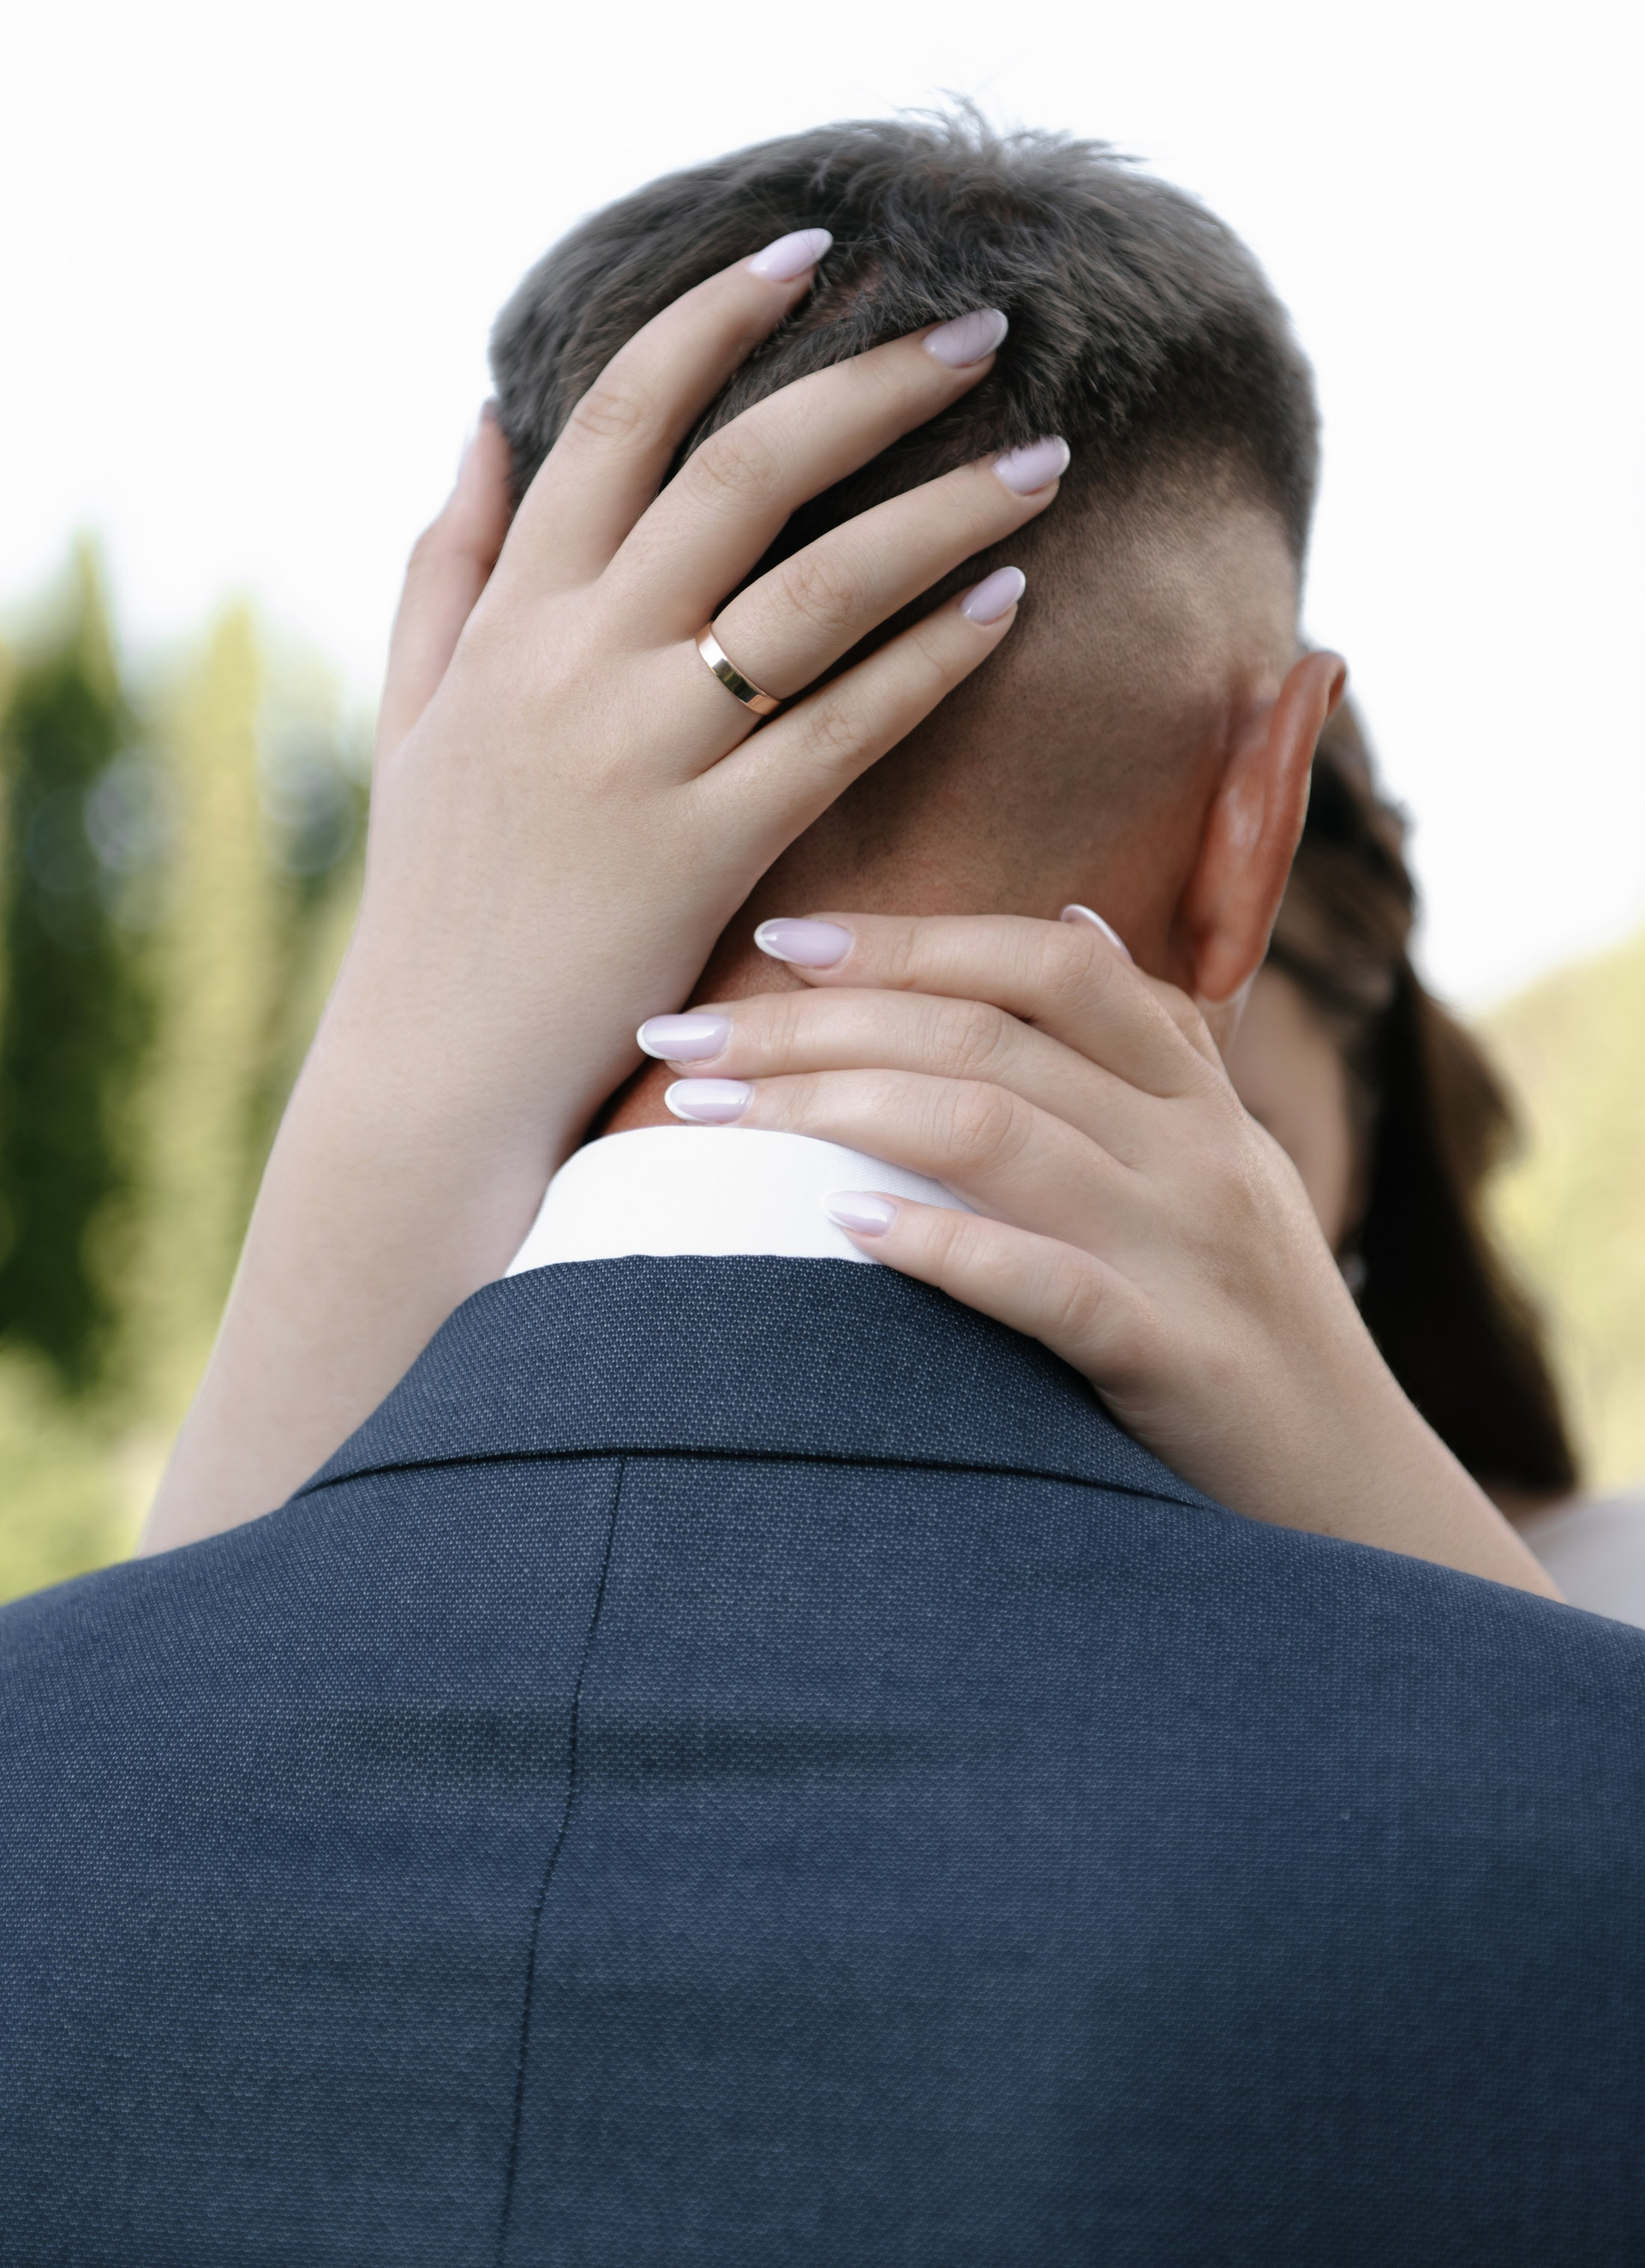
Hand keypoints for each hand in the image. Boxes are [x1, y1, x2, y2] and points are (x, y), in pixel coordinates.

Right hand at [146, 252, 1063, 1549]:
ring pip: (818, 588)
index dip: (717, 316)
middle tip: (983, 329)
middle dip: (873, 384)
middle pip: (744, 473)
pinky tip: (1009, 601)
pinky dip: (933, 655)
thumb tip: (482, 421)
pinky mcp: (711, 849)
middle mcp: (576, 659)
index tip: (810, 248)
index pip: (617, 418)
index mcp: (511, 614)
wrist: (439, 1074)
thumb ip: (447, 564)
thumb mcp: (413, 715)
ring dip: (944, 508)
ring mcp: (644, 752)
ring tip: (1045, 461)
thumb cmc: (438, 894)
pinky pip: (847, 726)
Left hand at [645, 911, 1558, 1594]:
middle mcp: (1197, 1153)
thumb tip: (1076, 919)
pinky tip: (841, 1228)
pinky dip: (942, 1245)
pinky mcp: (1178, 1361)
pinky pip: (1047, 1284)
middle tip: (681, 1040)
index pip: (1051, 966)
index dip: (912, 939)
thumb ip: (1155, 1050)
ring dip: (836, 1107)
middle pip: (990, 1037)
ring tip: (715, 1112)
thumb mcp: (1220, 1168)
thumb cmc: (1247, 1326)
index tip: (776, 940)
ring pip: (999, 1133)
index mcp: (1196, 1099)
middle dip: (819, 1023)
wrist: (1357, 1498)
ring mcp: (1191, 1252)